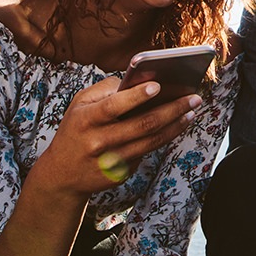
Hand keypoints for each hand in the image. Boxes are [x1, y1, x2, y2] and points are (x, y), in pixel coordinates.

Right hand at [36, 77, 201, 195]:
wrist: (62, 175)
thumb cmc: (75, 130)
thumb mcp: (79, 105)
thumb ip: (104, 90)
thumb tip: (137, 79)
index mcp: (86, 120)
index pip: (113, 106)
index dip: (136, 96)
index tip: (157, 85)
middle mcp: (99, 141)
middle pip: (142, 125)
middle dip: (172, 109)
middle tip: (193, 97)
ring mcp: (112, 161)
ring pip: (152, 141)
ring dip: (176, 125)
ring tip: (191, 111)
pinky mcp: (122, 173)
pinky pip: (147, 152)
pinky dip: (165, 137)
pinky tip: (178, 124)